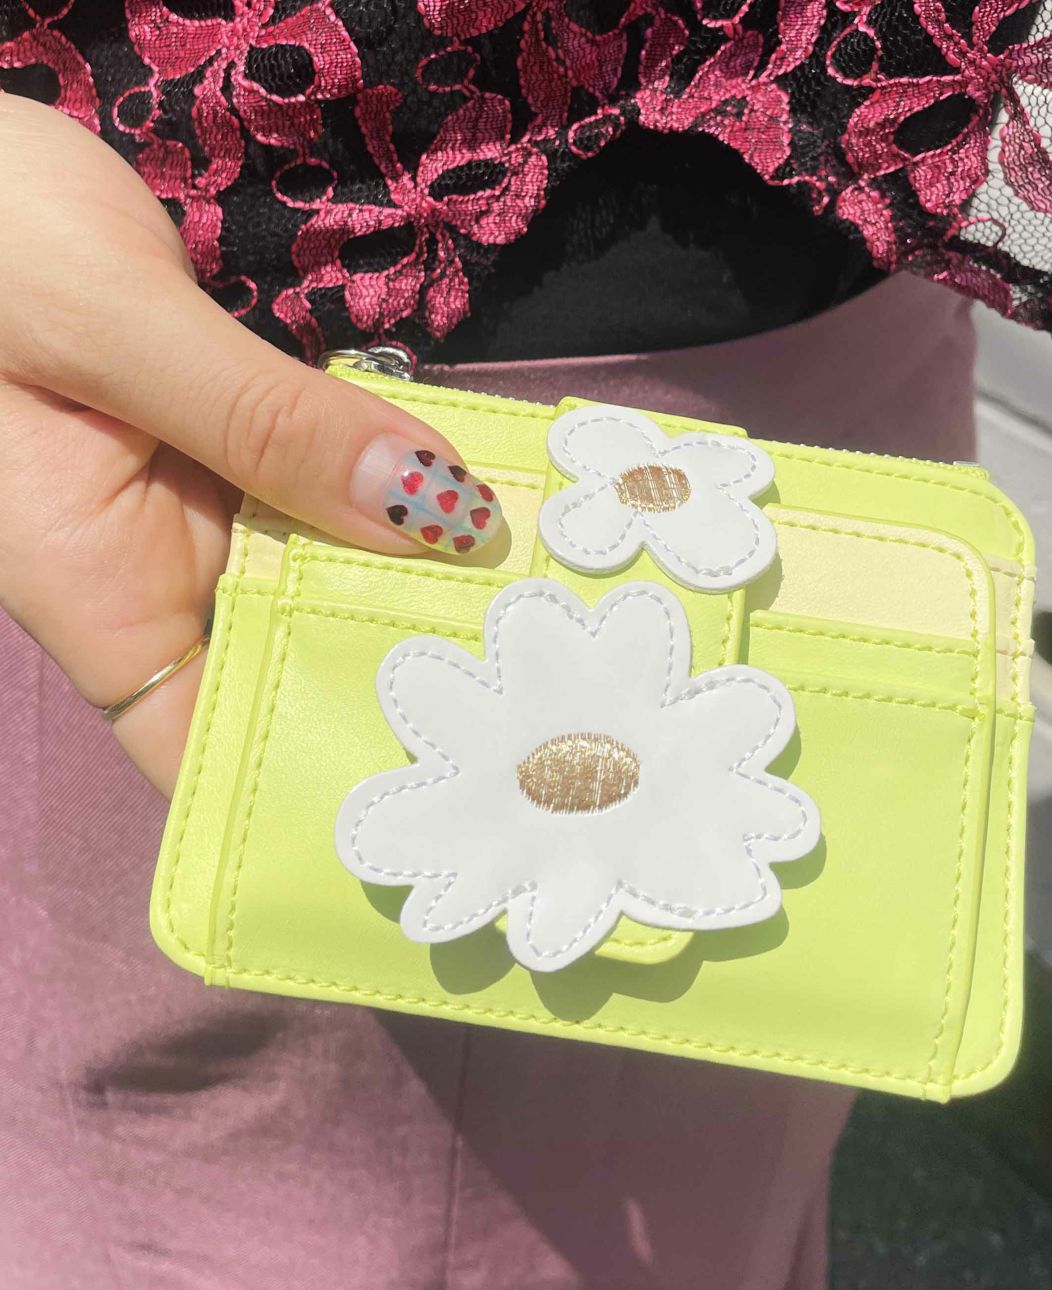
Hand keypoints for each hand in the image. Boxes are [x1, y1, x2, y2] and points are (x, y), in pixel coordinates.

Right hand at [0, 94, 498, 794]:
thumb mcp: (106, 325)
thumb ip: (265, 423)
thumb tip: (433, 519)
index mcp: (94, 589)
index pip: (203, 751)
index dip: (312, 797)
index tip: (443, 801)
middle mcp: (155, 569)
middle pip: (293, 667)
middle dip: (408, 682)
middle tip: (553, 705)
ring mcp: (201, 505)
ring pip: (326, 575)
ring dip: (423, 585)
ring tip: (554, 620)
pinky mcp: (234, 442)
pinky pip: (329, 486)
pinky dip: (399, 497)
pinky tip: (492, 514)